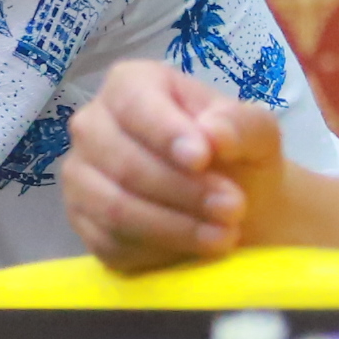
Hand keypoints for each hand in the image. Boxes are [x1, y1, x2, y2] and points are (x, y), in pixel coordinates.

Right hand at [61, 58, 290, 267]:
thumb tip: (213, 134)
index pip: (135, 105)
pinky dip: (158, 252)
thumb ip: (241, 124)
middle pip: (125, 163)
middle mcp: (93, 126)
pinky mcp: (83, 223)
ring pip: (115, 208)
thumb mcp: (258, 133)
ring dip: (174, 227)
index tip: (202, 159)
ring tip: (223, 236)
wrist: (233, 207)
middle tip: (233, 208)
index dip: (166, 133)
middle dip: (183, 191)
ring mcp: (80, 177)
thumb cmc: (239, 158)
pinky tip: (194, 250)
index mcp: (130, 85)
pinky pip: (111, 243)